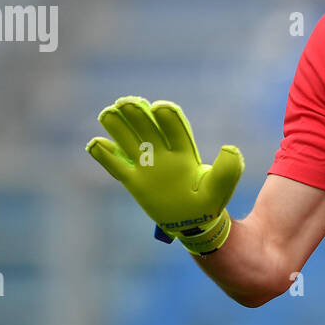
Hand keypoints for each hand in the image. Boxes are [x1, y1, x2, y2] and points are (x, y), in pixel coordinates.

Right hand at [86, 96, 243, 254]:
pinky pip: (117, 167)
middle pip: (148, 129)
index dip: (169, 118)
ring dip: (118, 128)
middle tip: (126, 102)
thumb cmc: (208, 203)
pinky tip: (94, 143)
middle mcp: (163, 154)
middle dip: (138, 115)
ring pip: (129, 142)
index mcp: (185, 153)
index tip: (160, 108)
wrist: (193, 222)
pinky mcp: (134, 182)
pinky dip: (105, 156)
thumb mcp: (220, 188)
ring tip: (108, 113)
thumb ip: (227, 170)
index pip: (176, 130)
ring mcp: (147, 166)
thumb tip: (230, 148)